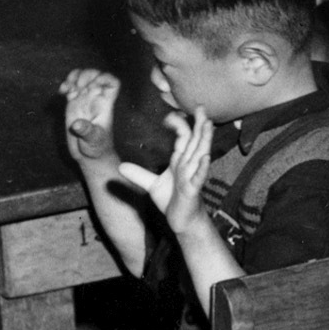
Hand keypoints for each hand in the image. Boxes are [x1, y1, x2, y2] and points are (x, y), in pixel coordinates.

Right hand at [60, 69, 120, 165]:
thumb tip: (76, 124)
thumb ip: (86, 131)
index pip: (112, 83)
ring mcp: (84, 100)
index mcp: (106, 104)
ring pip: (82, 78)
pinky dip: (65, 85)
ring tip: (69, 87)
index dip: (105, 78)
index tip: (94, 84)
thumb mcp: (93, 140)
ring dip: (74, 77)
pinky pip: (70, 88)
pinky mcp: (72, 103)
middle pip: (96, 76)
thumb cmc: (97, 147)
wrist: (89, 154)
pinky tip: (62, 91)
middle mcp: (95, 99)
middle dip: (87, 75)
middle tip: (79, 86)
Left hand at [114, 107, 212, 234]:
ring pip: (200, 155)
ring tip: (208, 125)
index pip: (183, 139)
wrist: (183, 221)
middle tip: (202, 108)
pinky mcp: (192, 190)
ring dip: (204, 140)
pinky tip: (204, 157)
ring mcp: (192, 177)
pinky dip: (202, 168)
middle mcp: (189, 166)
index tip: (169, 115)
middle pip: (196, 142)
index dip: (178, 126)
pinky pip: (198, 177)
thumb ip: (138, 174)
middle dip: (200, 125)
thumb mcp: (152, 185)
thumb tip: (120, 166)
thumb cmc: (173, 200)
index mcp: (180, 162)